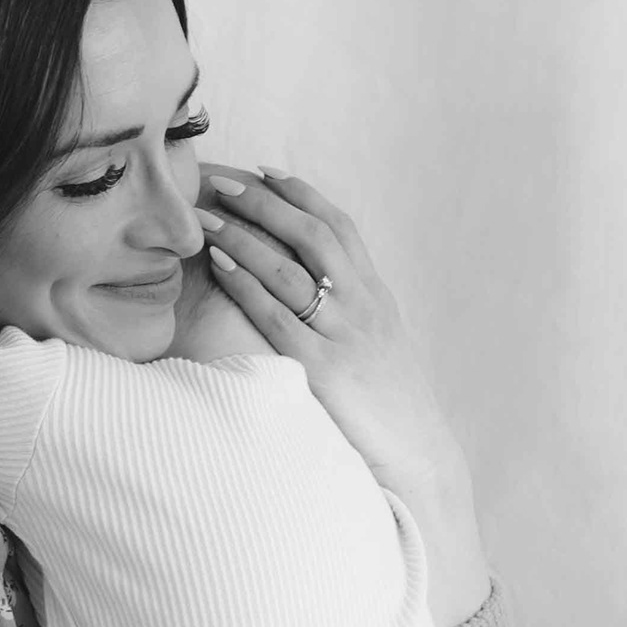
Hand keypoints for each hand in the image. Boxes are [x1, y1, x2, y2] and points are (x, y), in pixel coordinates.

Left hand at [197, 164, 489, 625]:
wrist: (420, 458)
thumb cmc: (392, 409)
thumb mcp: (380, 350)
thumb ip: (352, 318)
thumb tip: (317, 298)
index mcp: (376, 296)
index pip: (340, 227)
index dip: (302, 194)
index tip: (265, 169)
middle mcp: (363, 304)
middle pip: (312, 234)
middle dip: (264, 201)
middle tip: (221, 178)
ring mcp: (345, 333)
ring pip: (291, 266)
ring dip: (245, 233)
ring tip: (207, 211)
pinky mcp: (324, 367)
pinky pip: (278, 314)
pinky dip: (246, 281)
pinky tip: (219, 261)